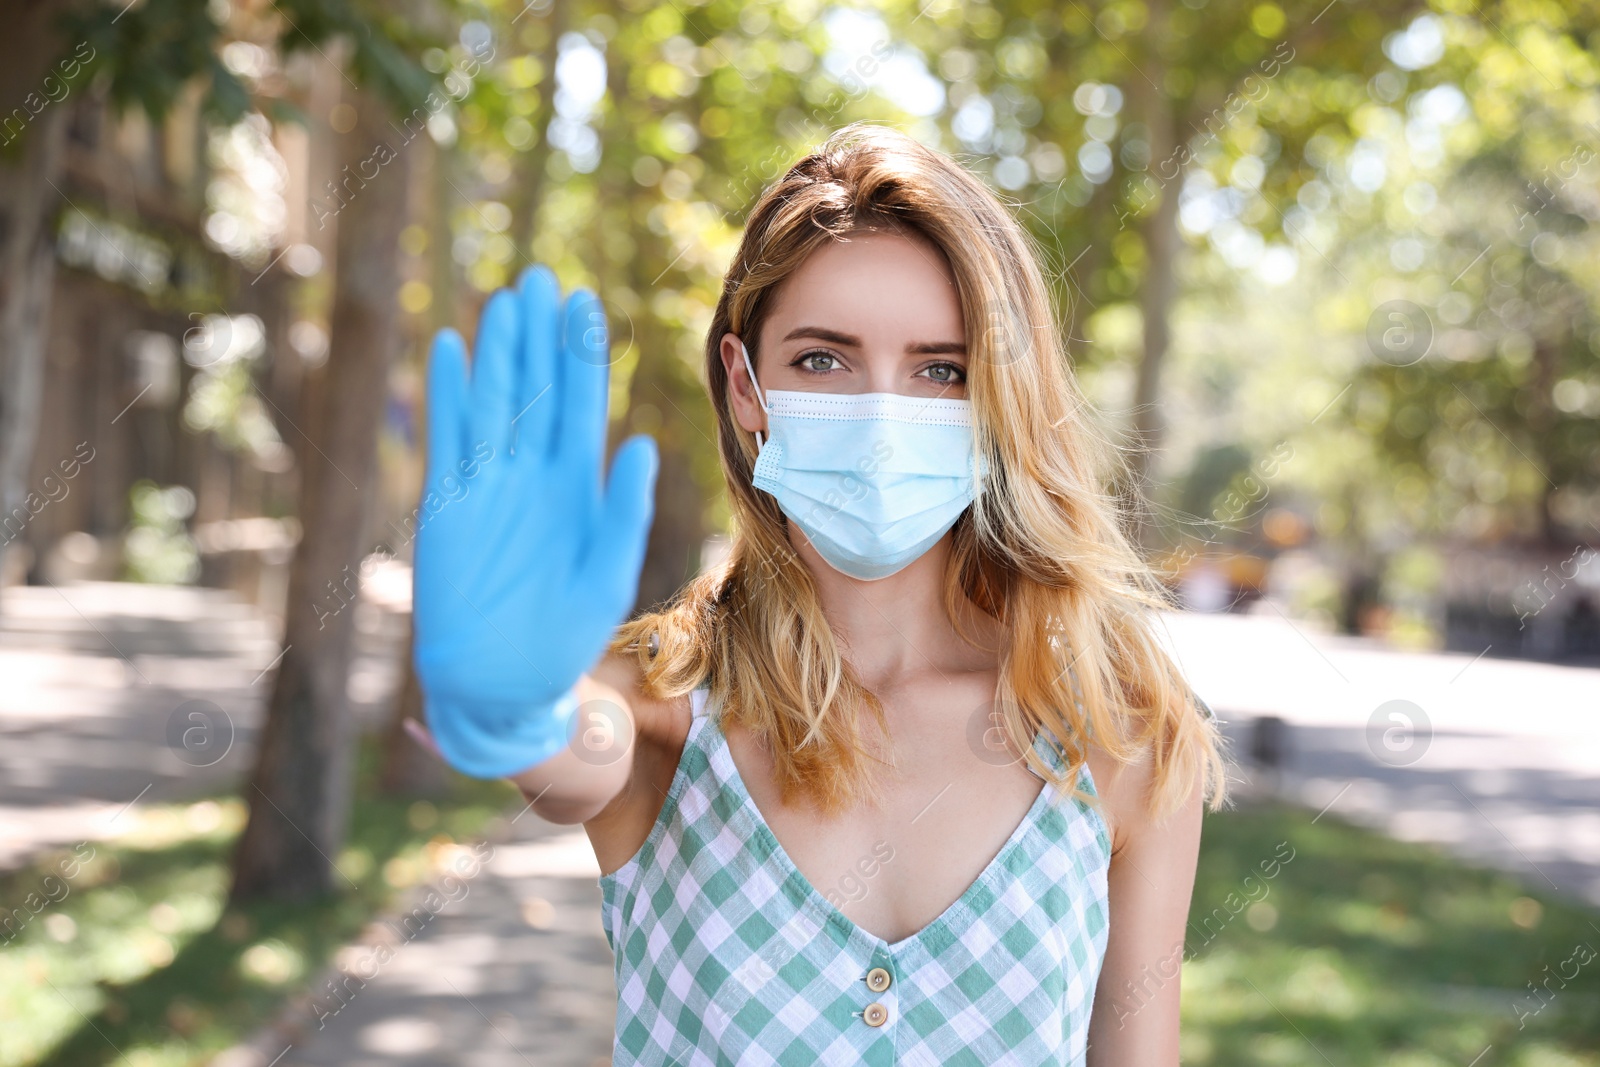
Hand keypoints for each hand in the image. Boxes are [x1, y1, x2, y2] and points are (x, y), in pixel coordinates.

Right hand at [411, 264, 657, 777]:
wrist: (502, 683)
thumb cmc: (563, 636)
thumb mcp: (606, 575)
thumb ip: (623, 512)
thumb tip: (645, 445)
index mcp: (579, 490)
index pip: (580, 407)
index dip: (580, 357)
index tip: (585, 304)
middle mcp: (535, 477)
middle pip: (536, 391)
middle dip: (539, 339)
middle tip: (543, 278)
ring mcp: (489, 486)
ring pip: (493, 403)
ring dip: (497, 353)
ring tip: (504, 301)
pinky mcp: (447, 503)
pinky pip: (449, 437)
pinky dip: (448, 394)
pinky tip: (451, 347)